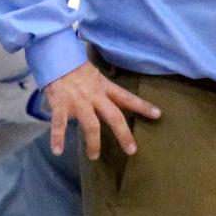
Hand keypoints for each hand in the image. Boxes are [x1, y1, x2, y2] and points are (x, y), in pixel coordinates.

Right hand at [43, 61, 161, 160]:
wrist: (57, 59)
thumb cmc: (77, 70)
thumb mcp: (97, 77)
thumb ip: (104, 92)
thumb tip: (115, 105)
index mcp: (105, 88)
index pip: (128, 98)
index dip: (143, 106)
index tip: (158, 114)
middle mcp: (95, 96)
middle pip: (114, 116)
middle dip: (124, 134)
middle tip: (132, 151)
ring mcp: (78, 102)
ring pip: (91, 125)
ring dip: (93, 143)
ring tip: (94, 156)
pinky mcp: (60, 105)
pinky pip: (59, 124)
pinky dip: (57, 138)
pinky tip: (57, 151)